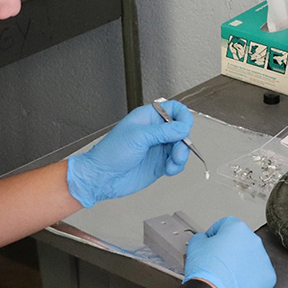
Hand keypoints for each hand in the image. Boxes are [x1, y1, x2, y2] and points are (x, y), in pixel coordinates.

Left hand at [66, 101, 191, 207]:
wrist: (103, 177)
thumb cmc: (111, 153)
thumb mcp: (139, 137)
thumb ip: (163, 132)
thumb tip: (183, 128)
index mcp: (148, 118)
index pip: (174, 109)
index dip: (183, 117)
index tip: (185, 128)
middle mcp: (155, 131)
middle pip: (181, 130)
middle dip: (183, 141)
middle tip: (177, 151)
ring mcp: (158, 148)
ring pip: (181, 147)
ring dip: (181, 156)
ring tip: (172, 163)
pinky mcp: (160, 163)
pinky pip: (177, 162)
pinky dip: (177, 166)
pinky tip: (168, 169)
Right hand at [183, 217, 275, 287]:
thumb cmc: (205, 271)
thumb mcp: (195, 244)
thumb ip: (202, 236)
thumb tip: (205, 239)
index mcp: (237, 228)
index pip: (225, 224)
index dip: (215, 234)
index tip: (211, 242)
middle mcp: (254, 241)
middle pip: (240, 240)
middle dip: (230, 248)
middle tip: (218, 259)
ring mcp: (263, 259)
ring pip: (251, 257)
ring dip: (241, 262)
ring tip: (227, 273)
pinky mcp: (268, 277)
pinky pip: (258, 274)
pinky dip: (249, 277)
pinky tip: (237, 282)